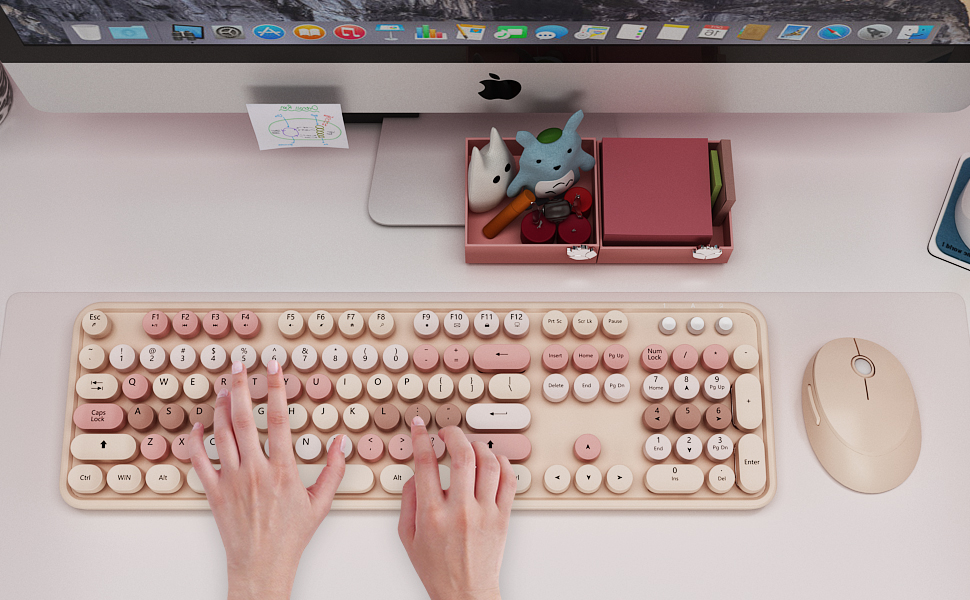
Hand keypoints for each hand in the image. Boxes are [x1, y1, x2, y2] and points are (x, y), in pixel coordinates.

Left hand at [188, 360, 345, 599]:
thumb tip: (342, 443)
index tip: (272, 367)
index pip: (278, 418)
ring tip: (224, 387)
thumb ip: (334, 470)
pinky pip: (199, 461)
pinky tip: (199, 426)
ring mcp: (231, 480)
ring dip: (220, 406)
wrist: (262, 565)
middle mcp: (254, 470)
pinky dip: (196, 441)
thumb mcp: (321, 503)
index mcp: (282, 469)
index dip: (275, 388)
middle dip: (240, 386)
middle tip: (239, 365)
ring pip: (221, 433)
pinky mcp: (214, 492)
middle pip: (244, 418)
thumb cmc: (291, 536)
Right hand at [398, 417, 516, 599]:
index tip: (421, 427)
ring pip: (489, 463)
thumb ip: (408, 501)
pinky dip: (503, 463)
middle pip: (462, 455)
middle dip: (453, 434)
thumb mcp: (408, 537)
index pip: (426, 462)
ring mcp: (485, 512)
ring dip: (478, 446)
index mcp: (432, 514)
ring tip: (470, 446)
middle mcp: (460, 510)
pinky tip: (493, 461)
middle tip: (448, 433)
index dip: (422, 438)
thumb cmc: (436, 568)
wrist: (465, 593)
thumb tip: (416, 472)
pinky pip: (509, 480)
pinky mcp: (503, 517)